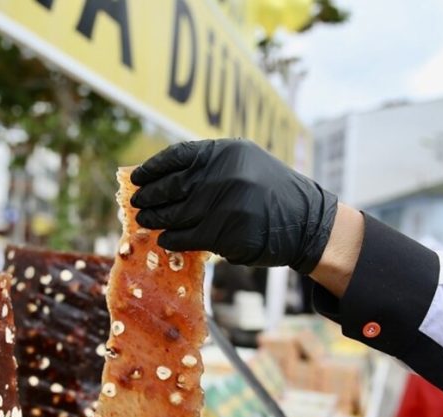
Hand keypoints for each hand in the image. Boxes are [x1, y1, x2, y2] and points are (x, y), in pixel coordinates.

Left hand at [131, 139, 338, 273]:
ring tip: (144, 221)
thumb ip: (210, 166)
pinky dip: (173, 239)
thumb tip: (164, 178)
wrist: (306, 222)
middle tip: (136, 203)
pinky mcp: (226, 232)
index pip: (178, 156)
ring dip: (156, 219)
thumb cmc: (270, 193)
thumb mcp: (245, 164)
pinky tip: (165, 239)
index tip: (137, 178)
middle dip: (150, 196)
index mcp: (226, 152)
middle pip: (173, 186)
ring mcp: (225, 203)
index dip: (153, 168)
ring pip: (177, 213)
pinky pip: (189, 236)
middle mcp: (224, 174)